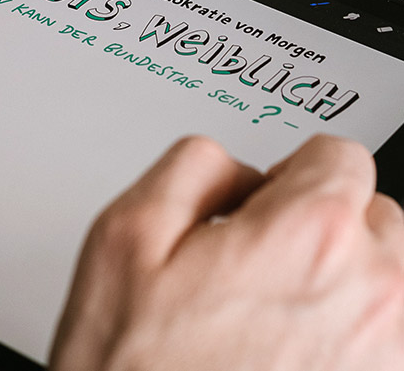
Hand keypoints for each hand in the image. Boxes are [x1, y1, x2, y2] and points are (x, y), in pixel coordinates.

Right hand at [49, 135, 403, 370]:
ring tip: (278, 315)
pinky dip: (351, 337)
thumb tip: (239, 171)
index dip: (292, 171)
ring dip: (347, 281)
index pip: (341, 155)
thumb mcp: (127, 233)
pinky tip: (294, 357)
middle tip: (262, 261)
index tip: (267, 200)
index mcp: (310, 235)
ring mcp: (385, 355)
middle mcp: (369, 294)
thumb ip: (195, 165)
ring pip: (390, 280)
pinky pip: (387, 340)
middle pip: (376, 215)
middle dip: (325, 224)